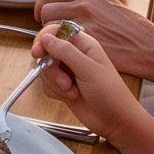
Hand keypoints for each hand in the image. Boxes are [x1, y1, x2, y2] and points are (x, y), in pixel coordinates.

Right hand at [30, 19, 142, 136]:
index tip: (37, 53)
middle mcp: (74, 55)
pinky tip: (70, 98)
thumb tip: (45, 38)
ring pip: (45, 70)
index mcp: (83, 44)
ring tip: (72, 92)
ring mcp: (67, 71)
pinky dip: (55, 93)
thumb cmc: (110, 93)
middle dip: (51, 70)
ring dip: (54, 84)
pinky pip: (46, 85)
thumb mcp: (89, 70)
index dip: (44, 39)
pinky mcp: (62, 87)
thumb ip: (66, 52)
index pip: (56, 31)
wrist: (115, 121)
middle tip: (64, 82)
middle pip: (46, 52)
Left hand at [33, 0, 153, 81]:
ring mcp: (84, 22)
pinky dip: (58, 49)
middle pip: (47, 8)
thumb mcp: (109, 4)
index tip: (43, 13)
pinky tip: (66, 53)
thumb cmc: (132, 30)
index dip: (43, 4)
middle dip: (44, 21)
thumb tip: (67, 5)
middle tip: (50, 31)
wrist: (148, 47)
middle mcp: (84, 3)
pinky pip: (59, 43)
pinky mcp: (85, 41)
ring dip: (50, 35)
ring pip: (49, 26)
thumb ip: (86, 2)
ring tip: (60, 43)